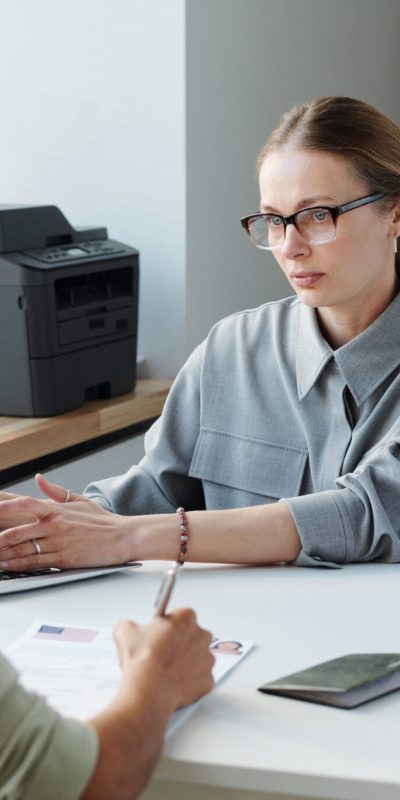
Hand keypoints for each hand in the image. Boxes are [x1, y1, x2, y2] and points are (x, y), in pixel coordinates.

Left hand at [0, 474, 128, 570]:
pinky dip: (18, 565)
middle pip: (18, 531)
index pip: (25, 504)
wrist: (123, 536)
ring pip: (23, 549)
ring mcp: (58, 542)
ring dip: (4, 554)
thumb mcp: (79, 500)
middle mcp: (54, 525)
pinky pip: (36, 563)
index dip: (6, 508)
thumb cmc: (103, 521)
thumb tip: (39, 479)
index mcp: (57, 510)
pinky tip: (8, 566)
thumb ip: (56, 491)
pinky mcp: (64, 559)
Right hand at [113, 608, 214, 710]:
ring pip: (198, 658)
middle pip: (192, 636)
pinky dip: (189, 682)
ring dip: (186, 663)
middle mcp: (202, 636)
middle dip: (180, 644)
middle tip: (162, 654)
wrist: (148, 690)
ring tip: (166, 671)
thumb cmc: (141, 660)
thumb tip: (127, 629)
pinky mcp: (207, 681)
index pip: (180, 617)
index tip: (159, 635)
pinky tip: (173, 684)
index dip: (168, 627)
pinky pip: (199, 679)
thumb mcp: (124, 631)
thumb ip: (128, 625)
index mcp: (186, 618)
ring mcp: (207, 659)